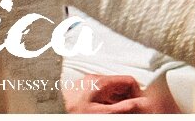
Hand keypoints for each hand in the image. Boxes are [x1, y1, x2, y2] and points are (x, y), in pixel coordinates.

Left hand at [63, 73, 177, 113]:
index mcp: (100, 82)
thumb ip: (124, 108)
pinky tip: (104, 110)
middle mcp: (94, 79)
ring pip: (111, 90)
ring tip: (116, 111)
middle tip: (130, 110)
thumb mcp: (103, 113)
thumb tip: (143, 103)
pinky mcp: (81, 91)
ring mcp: (86, 84)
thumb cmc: (75, 115)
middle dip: (127, 98)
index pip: (129, 81)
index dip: (138, 93)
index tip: (140, 105)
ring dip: (117, 101)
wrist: (51, 115)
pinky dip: (107, 102)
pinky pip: (101, 93)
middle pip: (120, 85)